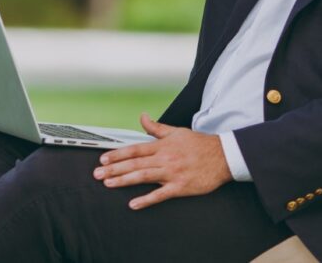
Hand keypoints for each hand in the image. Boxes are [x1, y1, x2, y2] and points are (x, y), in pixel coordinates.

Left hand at [92, 113, 231, 209]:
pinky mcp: (180, 187)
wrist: (223, 156)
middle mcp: (164, 158)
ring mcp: (172, 173)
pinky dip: (146, 200)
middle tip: (98, 175)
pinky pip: (160, 195)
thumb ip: (156, 127)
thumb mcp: (177, 131)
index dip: (117, 154)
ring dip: (124, 181)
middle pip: (134, 164)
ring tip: (109, 184)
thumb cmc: (200, 144)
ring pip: (143, 177)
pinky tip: (134, 204)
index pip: (134, 149)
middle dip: (114, 169)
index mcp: (162, 145)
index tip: (103, 159)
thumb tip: (142, 117)